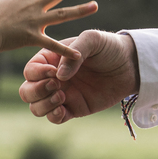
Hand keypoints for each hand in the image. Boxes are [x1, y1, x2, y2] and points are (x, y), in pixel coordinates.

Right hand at [19, 30, 138, 123]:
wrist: (131, 66)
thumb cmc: (109, 47)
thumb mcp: (92, 40)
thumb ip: (73, 53)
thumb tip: (59, 76)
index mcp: (51, 59)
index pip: (30, 70)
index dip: (36, 74)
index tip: (53, 72)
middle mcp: (52, 78)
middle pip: (26, 91)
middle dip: (36, 90)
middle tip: (57, 85)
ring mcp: (62, 94)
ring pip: (36, 107)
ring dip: (43, 104)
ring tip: (62, 96)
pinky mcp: (74, 108)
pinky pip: (54, 118)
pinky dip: (53, 116)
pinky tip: (64, 109)